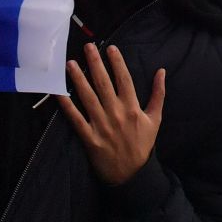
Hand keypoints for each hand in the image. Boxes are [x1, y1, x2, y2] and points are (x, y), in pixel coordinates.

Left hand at [58, 44, 164, 186]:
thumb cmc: (143, 144)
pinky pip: (76, 119)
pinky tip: (60, 93)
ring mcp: (101, 125)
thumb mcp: (155, 119)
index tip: (110, 48)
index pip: (124, 79)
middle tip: (87, 47)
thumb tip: (161, 71)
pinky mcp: (89, 137)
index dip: (117, 62)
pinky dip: (67, 106)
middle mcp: (115, 113)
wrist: (131, 174)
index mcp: (132, 108)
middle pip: (103, 83)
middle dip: (95, 63)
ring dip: (78, 79)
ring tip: (70, 63)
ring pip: (87, 97)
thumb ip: (158, 94)